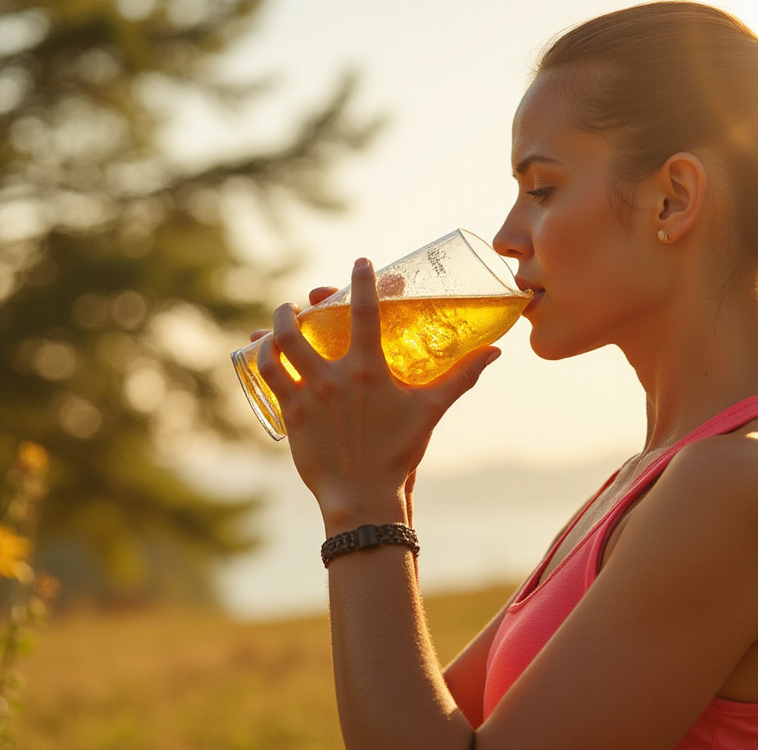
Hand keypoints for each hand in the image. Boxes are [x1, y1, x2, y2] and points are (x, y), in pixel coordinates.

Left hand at [255, 259, 499, 531]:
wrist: (363, 494)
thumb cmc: (399, 452)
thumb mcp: (431, 409)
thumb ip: (461, 377)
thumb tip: (494, 352)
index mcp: (370, 370)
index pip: (366, 312)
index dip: (363, 281)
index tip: (361, 263)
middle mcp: (334, 377)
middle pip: (304, 326)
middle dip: (300, 306)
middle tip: (306, 299)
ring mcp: (308, 395)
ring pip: (280, 347)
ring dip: (276, 326)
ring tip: (281, 317)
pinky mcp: (291, 414)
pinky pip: (269, 376)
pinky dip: (263, 357)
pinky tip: (263, 349)